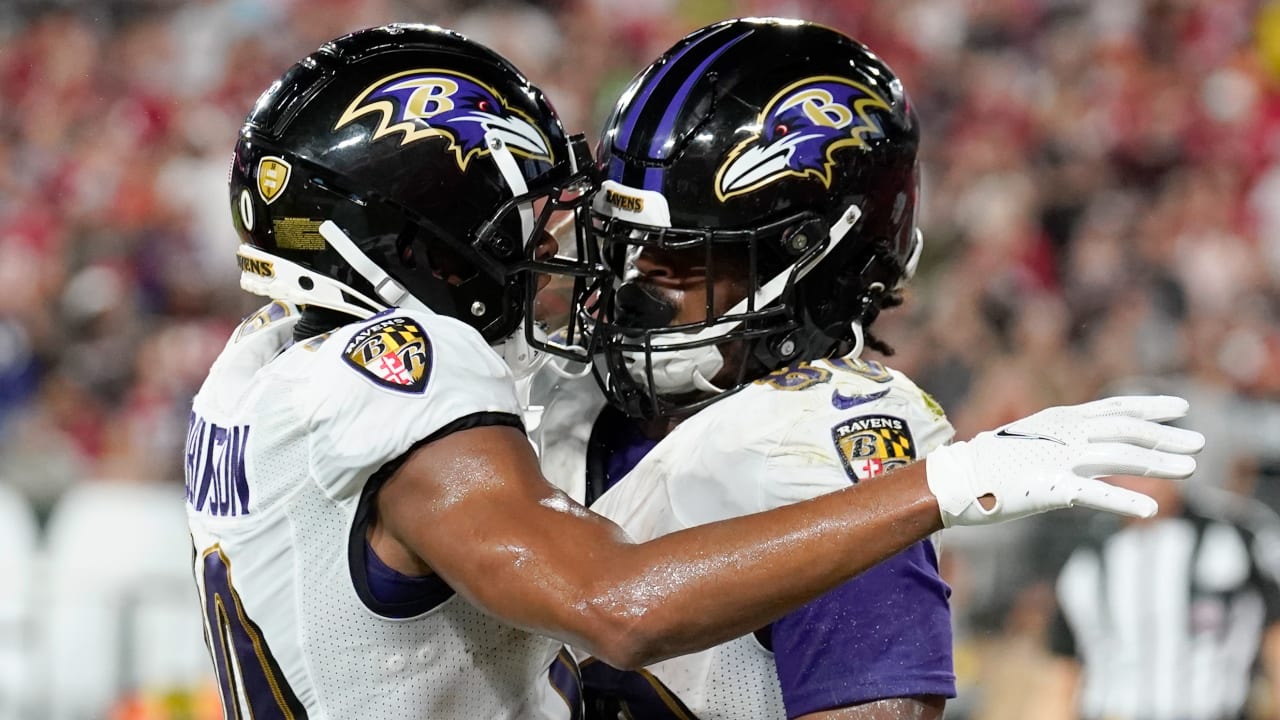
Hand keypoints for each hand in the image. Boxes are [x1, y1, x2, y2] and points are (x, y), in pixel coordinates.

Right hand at [925, 395, 1204, 526]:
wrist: (956, 477)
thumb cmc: (991, 462)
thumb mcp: (1033, 439)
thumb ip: (1064, 438)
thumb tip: (1090, 441)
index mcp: (1061, 419)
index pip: (1114, 407)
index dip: (1149, 406)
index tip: (1180, 408)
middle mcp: (1065, 433)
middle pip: (1126, 431)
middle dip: (1165, 437)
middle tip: (1199, 443)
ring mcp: (1058, 459)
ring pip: (1119, 456)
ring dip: (1157, 463)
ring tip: (1189, 471)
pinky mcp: (1049, 488)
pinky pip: (1094, 493)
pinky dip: (1124, 499)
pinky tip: (1150, 510)